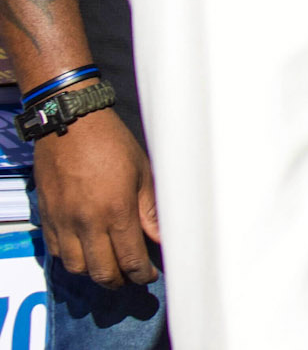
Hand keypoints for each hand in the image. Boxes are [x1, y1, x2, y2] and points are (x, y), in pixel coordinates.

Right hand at [33, 108, 158, 286]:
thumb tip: (161, 238)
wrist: (72, 126)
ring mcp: (64, 222)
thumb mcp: (142, 173)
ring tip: (109, 266)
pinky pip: (57, 252)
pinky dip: (72, 259)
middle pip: (102, 271)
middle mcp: (87, 222)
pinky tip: (86, 252)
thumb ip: (150, 211)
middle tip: (131, 277)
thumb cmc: (112, 144)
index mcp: (116, 211)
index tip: (150, 275)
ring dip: (94, 273)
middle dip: (119, 281)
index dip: (142, 274)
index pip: (130, 259)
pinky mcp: (47, 217)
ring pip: (77, 267)